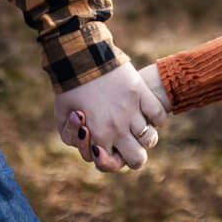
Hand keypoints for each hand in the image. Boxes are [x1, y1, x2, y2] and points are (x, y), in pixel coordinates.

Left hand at [53, 62, 167, 172]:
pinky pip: (159, 115)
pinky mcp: (141, 93)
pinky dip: (156, 119)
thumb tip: (90, 146)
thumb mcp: (62, 117)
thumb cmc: (69, 88)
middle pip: (138, 160)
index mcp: (98, 135)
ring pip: (150, 139)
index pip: (114, 165)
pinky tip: (146, 114)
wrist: (81, 57)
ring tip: (137, 127)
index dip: (111, 161)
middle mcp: (118, 127)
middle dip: (133, 156)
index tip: (104, 149)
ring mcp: (132, 110)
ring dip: (144, 137)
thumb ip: (72, 138)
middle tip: (127, 144)